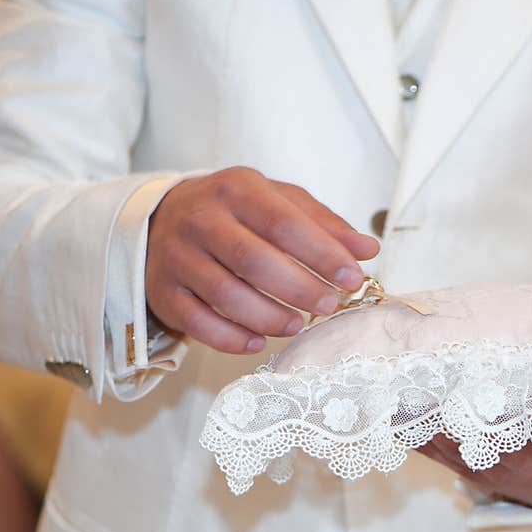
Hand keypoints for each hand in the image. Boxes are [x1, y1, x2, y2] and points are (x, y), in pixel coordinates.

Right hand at [146, 167, 379, 353]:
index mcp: (237, 190)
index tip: (352, 278)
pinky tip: (259, 342)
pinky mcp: (165, 292)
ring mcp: (178, 257)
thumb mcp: (279, 203)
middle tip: (329, 306)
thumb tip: (368, 249)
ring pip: (227, 296)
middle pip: (255, 261)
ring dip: (269, 318)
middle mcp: (202, 220)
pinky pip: (199, 323)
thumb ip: (324, 225)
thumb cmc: (235, 214)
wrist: (163, 221)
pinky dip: (233, 339)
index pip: (284, 223)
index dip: (322, 254)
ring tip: (296, 325)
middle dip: (300, 289)